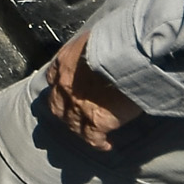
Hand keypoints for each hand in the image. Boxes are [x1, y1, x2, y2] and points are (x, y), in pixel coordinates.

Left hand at [43, 34, 142, 151]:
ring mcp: (78, 105)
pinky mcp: (95, 121)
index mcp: (64, 61)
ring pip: (72, 124)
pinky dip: (98, 143)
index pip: (53, 77)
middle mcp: (65, 85)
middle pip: (56, 105)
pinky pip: (92, 138)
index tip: (67, 90)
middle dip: (64, 112)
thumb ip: (92, 50)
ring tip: (92, 133)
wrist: (130, 53)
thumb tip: (101, 52)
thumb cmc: (120, 39)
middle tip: (75, 116)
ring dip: (80, 129)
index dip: (60, 86)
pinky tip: (106, 145)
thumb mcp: (98, 38)